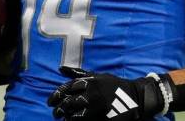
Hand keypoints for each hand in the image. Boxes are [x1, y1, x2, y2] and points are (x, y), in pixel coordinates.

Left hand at [47, 67, 167, 120]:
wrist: (134, 97)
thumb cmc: (114, 85)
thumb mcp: (97, 75)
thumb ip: (78, 73)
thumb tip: (60, 68)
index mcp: (90, 81)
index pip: (67, 88)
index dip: (56, 95)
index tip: (50, 101)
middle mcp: (92, 93)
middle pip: (69, 101)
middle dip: (59, 107)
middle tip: (54, 112)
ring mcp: (96, 105)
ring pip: (74, 112)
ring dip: (65, 115)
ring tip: (61, 118)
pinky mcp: (100, 116)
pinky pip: (82, 120)